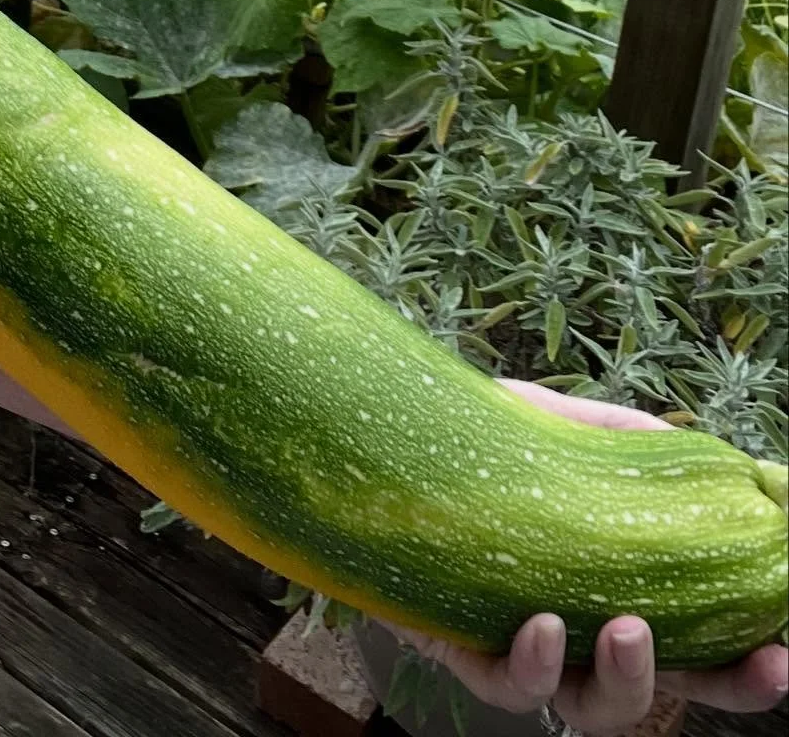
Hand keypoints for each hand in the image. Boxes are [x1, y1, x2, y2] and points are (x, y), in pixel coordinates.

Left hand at [385, 381, 788, 735]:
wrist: (383, 434)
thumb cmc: (481, 438)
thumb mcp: (563, 425)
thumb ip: (631, 440)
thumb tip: (718, 455)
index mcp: (617, 583)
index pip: (704, 639)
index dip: (751, 659)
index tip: (788, 647)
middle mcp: (578, 630)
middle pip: (670, 691)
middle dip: (725, 689)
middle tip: (762, 663)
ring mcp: (521, 646)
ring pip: (591, 711)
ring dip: (628, 682)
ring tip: (630, 627)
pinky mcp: (460, 649)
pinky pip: (506, 687)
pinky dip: (532, 664)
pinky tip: (543, 623)